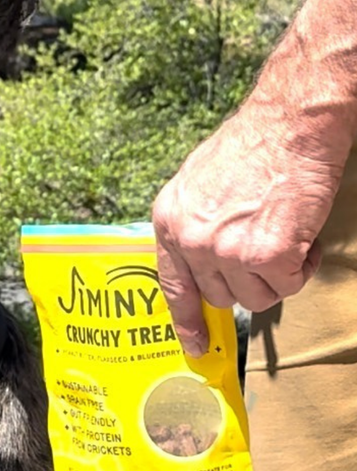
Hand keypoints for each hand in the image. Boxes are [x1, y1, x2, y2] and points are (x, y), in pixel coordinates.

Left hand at [152, 103, 340, 356]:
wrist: (288, 125)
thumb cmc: (251, 147)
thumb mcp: (198, 185)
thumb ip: (196, 224)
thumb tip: (205, 259)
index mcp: (169, 222)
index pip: (171, 284)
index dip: (185, 318)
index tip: (195, 345)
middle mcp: (190, 240)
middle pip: (220, 295)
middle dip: (247, 281)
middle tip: (267, 251)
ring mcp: (225, 251)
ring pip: (257, 297)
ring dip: (277, 275)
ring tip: (285, 234)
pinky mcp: (264, 255)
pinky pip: (288, 285)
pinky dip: (303, 265)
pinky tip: (302, 234)